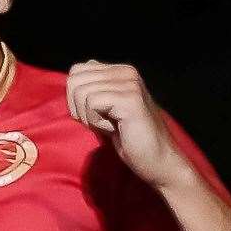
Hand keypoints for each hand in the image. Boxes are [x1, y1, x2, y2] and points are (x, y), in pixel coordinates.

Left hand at [66, 60, 185, 187]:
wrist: (156, 159)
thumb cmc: (129, 138)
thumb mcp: (105, 109)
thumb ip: (93, 90)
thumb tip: (76, 75)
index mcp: (120, 71)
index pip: (76, 71)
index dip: (74, 98)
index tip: (93, 114)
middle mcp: (126, 71)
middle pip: (75, 80)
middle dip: (77, 107)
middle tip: (100, 122)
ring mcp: (129, 83)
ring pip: (81, 92)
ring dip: (88, 116)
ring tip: (110, 125)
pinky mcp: (130, 98)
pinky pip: (91, 104)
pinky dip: (96, 122)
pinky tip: (114, 128)